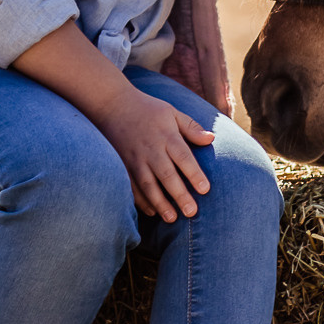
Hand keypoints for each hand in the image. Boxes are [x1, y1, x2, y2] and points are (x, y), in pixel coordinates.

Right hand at [92, 87, 214, 220]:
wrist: (112, 105)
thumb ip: (191, 127)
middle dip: (179, 195)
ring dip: (160, 203)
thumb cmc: (147, 109)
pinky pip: (131, 186)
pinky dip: (140, 200)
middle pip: (167, 175)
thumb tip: (211, 139)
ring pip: (148, 184)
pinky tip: (151, 211)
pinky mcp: (122, 165)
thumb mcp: (171, 112)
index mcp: (166, 136)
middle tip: (192, 213)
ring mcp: (134, 159)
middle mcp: (150, 149)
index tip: (205, 190)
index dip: (194, 174)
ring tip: (172, 218)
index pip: (183, 157)